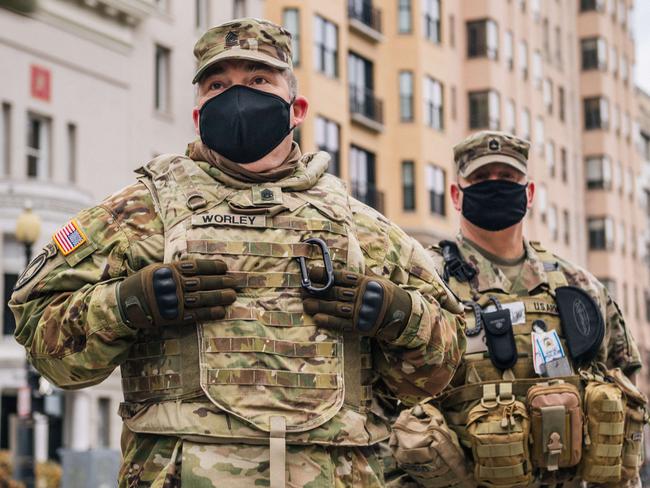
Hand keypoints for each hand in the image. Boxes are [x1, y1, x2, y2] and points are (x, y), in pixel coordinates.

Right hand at [117, 259, 235, 327]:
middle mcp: (174, 285)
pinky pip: (195, 315)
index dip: (213, 267)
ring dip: (219, 297)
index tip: (225, 267)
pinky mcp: (174, 317)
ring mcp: (174, 301)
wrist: (125, 304)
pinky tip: (221, 311)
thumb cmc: (143, 284)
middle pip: (203, 282)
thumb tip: (196, 265)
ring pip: (201, 298)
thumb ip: (176, 268)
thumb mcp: (157, 269)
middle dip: (221, 282)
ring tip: (233, 296)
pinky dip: (209, 313)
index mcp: (170, 270)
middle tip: (236, 282)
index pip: (196, 266)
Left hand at [302, 267, 411, 340]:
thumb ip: (363, 271)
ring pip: (336, 308)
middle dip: (317, 290)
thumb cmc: (387, 293)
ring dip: (319, 306)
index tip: (310, 271)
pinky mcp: (360, 327)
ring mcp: (361, 312)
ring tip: (305, 304)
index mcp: (364, 282)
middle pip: (335, 292)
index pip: (340, 276)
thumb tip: (354, 251)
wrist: (403, 315)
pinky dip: (329, 322)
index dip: (324, 274)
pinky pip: (342, 324)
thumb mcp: (377, 279)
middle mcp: (362, 296)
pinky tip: (317, 318)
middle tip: (302, 289)